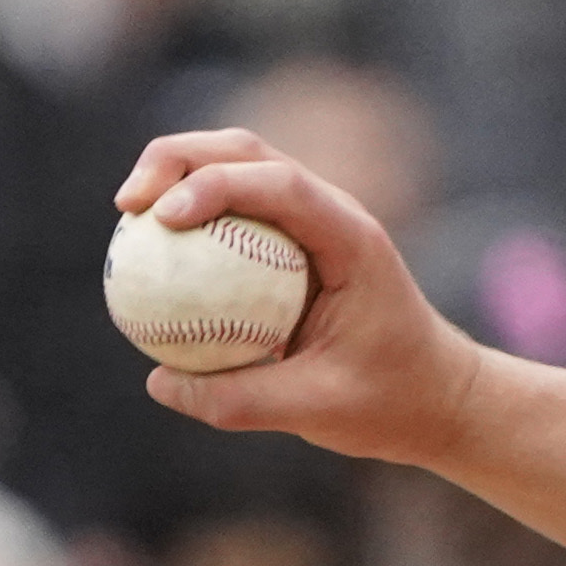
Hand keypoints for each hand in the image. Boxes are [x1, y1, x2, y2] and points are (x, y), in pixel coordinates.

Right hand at [112, 130, 487, 465]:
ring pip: (236, 169)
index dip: (214, 185)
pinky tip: (148, 252)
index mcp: (353, 241)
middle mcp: (334, 215)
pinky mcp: (292, 242)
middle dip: (178, 160)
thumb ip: (241, 400)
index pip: (281, 187)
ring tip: (128, 217)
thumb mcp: (320, 412)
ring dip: (177, 175)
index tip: (161, 217)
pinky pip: (232, 214)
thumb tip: (160, 382)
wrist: (438, 397)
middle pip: (246, 154)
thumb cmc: (392, 402)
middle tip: (127, 205)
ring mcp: (313, 222)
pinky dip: (190, 217)